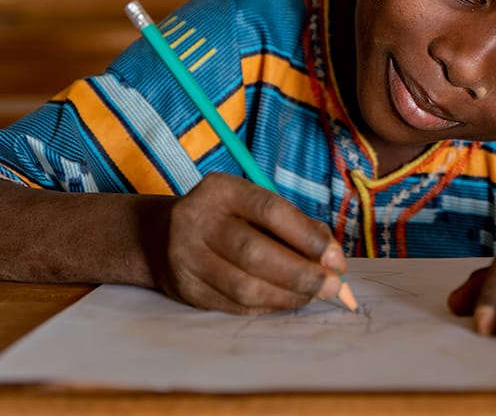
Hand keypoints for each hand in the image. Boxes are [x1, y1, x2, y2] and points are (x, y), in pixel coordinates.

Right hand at [147, 173, 345, 312]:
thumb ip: (294, 225)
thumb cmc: (225, 218)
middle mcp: (198, 220)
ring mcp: (187, 257)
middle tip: (332, 286)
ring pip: (244, 286)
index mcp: (221, 190)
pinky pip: (235, 305)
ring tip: (313, 295)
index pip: (269, 210)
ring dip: (287, 295)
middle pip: (254, 252)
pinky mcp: (187, 290)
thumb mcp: (252, 206)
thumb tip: (333, 258)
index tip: (335, 257)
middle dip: (300, 273)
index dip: (306, 236)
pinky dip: (268, 306)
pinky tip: (286, 301)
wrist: (159, 237)